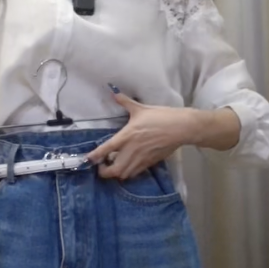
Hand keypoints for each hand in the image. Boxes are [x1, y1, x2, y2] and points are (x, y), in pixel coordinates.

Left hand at [86, 92, 240, 177]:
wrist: (181, 128)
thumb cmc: (161, 116)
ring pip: (124, 174)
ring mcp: (141, 159)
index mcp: (127, 136)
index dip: (94, 157)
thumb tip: (114, 93)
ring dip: (116, 173)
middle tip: (102, 166)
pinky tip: (127, 166)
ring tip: (114, 166)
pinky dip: (128, 173)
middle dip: (104, 172)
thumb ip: (125, 102)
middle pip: (113, 170)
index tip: (87, 160)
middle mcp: (131, 151)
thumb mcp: (141, 108)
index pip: (106, 149)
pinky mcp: (150, 163)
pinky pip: (135, 173)